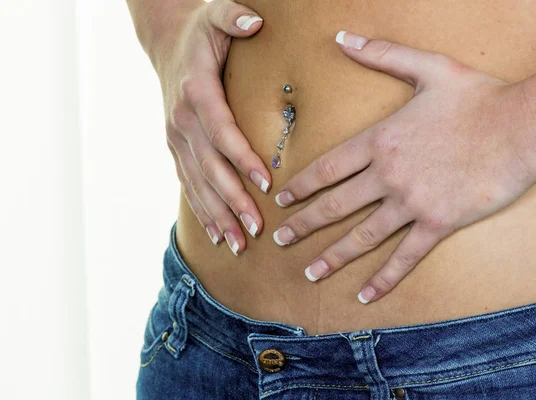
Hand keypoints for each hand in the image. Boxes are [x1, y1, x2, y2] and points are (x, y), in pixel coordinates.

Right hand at [143, 1, 269, 254]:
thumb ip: (235, 16)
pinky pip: (189, 184)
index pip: (222, 131)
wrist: (167, 44)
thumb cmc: (201, 33)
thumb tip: (256, 22)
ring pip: (198, 184)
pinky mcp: (176, 149)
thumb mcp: (216, 14)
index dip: (242, 159)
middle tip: (257, 228)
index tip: (267, 183)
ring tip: (238, 244)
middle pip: (210, 167)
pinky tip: (215, 235)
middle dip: (234, 200)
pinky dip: (202, 211)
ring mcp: (176, 138)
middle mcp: (182, 121)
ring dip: (218, 215)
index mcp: (197, 92)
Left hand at [273, 31, 535, 302]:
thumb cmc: (477, 96)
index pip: (328, 169)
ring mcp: (411, 203)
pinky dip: (384, 278)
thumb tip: (342, 37)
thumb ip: (381, 54)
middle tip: (281, 240)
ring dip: (332, 257)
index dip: (302, 186)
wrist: (523, 126)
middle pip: (335, 206)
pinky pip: (405, 257)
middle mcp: (388, 175)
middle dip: (304, 225)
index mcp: (380, 141)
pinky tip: (365, 296)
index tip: (282, 201)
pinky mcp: (438, 224)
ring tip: (310, 273)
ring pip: (362, 236)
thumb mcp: (426, 67)